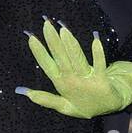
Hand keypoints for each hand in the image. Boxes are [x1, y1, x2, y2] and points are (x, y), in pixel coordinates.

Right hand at [16, 18, 131, 117]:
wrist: (109, 109)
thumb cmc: (85, 104)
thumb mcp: (62, 105)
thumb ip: (44, 98)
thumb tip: (22, 91)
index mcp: (62, 85)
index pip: (48, 66)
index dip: (39, 53)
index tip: (31, 38)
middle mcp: (72, 82)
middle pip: (61, 59)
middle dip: (53, 42)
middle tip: (46, 24)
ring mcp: (87, 81)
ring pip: (77, 60)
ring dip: (71, 45)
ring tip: (64, 30)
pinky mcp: (102, 80)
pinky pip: (100, 65)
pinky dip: (98, 54)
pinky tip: (95, 40)